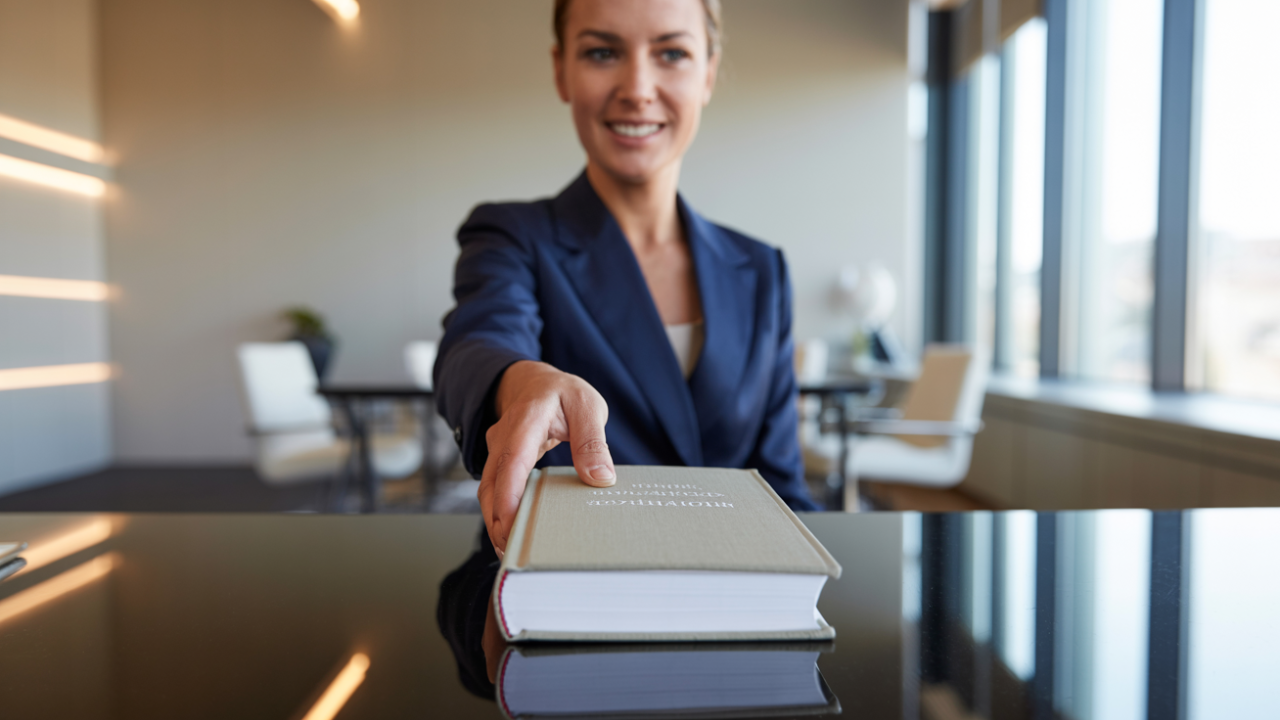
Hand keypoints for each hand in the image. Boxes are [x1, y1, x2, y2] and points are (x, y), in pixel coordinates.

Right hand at [479, 361, 614, 553]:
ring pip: (488, 490)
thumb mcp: (588, 406)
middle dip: (497, 519)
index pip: (512, 460)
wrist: (535, 382)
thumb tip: (600, 477)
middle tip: (511, 551)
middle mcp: (504, 437)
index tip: (510, 524)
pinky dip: (500, 512)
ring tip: (510, 550)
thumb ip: (593, 441)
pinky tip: (513, 532)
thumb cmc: (562, 393)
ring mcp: (498, 451)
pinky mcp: (500, 464)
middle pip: (492, 483)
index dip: (508, 496)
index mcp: (526, 420)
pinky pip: (495, 490)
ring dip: (495, 520)